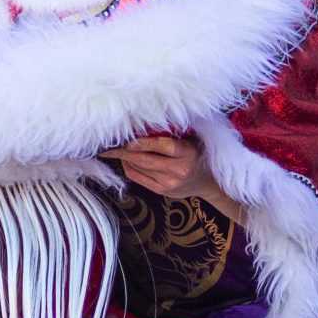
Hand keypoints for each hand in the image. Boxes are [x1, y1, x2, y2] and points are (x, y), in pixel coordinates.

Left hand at [105, 133, 239, 217]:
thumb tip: (142, 126)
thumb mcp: (191, 141)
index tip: (128, 138)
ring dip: (126, 158)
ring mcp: (170, 183)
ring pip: (141, 168)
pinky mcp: (163, 191)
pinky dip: (130, 168)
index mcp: (188, 153)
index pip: (163, 146)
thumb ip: (172, 135)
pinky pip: (140, 178)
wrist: (207, 182)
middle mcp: (179, 170)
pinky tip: (126, 160)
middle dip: (125, 151)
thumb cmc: (197, 154)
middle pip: (146, 159)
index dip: (144, 142)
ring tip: (115, 149)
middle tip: (110, 143)